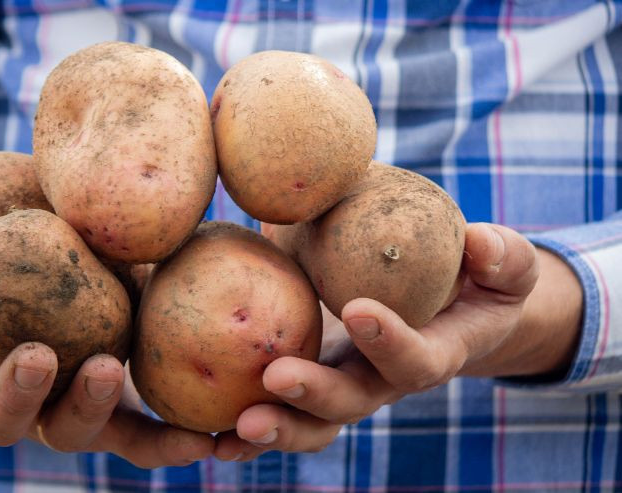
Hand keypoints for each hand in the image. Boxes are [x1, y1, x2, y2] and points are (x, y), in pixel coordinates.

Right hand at [0, 136, 213, 467]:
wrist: (36, 311)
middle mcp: (4, 397)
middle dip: (14, 390)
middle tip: (38, 353)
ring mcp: (57, 414)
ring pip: (66, 430)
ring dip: (87, 407)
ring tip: (109, 370)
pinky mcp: (110, 421)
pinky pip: (136, 441)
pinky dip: (164, 445)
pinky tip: (199, 438)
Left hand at [214, 223, 582, 460]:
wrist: (445, 308)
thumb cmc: (474, 279)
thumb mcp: (502, 267)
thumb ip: (500, 258)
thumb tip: (479, 242)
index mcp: (431, 354)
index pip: (415, 359)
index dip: (390, 341)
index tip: (358, 307)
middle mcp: (383, 381)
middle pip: (351, 403)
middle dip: (314, 396)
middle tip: (275, 379)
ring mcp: (343, 386)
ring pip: (311, 422)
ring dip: (274, 427)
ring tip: (234, 428)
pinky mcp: (309, 380)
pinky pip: (279, 412)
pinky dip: (246, 430)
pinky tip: (210, 435)